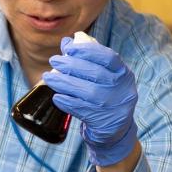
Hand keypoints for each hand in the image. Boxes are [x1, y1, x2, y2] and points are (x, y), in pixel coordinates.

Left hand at [44, 37, 137, 166]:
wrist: (115, 129)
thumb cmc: (105, 96)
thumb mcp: (103, 77)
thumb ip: (87, 59)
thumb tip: (67, 42)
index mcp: (123, 73)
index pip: (108, 57)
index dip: (88, 51)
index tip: (68, 48)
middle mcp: (122, 88)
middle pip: (95, 73)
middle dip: (71, 65)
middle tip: (53, 61)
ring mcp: (114, 106)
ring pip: (87, 91)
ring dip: (64, 83)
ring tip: (48, 77)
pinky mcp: (103, 121)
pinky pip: (82, 109)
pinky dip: (67, 102)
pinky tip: (56, 97)